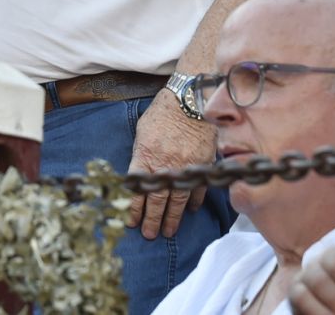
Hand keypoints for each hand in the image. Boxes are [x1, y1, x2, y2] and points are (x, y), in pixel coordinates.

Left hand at [126, 94, 213, 239]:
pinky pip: (197, 188)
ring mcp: (185, 167)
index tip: (131, 222)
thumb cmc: (163, 112)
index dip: (133, 208)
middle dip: (152, 220)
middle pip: (157, 200)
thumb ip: (140, 153)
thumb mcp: (143, 131)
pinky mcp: (202, 164)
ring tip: (168, 231)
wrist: (190, 99)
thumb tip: (139, 173)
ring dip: (172, 218)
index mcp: (145, 156)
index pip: (136, 190)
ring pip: (177, 200)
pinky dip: (194, 201)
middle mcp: (165, 165)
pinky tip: (190, 210)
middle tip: (150, 234)